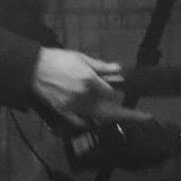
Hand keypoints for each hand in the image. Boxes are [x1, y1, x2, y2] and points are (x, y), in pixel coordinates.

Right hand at [31, 48, 150, 128]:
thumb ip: (100, 66)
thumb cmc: (58, 59)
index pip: (109, 92)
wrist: (33, 67)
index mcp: (88, 80)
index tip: (116, 89)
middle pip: (107, 108)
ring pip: (96, 116)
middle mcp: (83, 95)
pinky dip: (88, 122)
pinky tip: (93, 121)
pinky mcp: (64, 112)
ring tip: (124, 119)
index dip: (111, 91)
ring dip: (107, 117)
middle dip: (126, 114)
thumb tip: (119, 70)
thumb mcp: (80, 58)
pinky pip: (80, 122)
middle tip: (147, 118)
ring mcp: (73, 106)